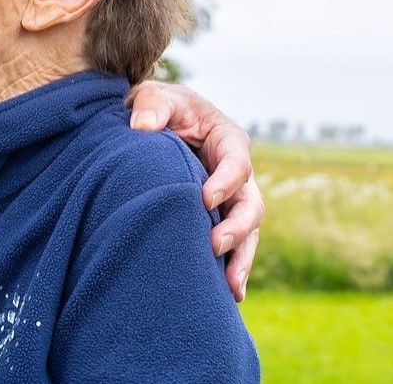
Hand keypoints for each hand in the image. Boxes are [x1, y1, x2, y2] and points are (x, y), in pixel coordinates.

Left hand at [127, 81, 263, 300]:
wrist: (150, 125)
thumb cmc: (156, 108)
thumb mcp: (153, 96)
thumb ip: (151, 106)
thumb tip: (142, 127)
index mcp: (227, 140)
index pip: (237, 162)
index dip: (225, 181)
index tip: (204, 199)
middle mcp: (235, 174)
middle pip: (250, 204)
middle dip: (237, 227)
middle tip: (214, 244)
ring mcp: (228, 200)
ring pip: (247, 233)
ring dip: (241, 259)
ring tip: (230, 287)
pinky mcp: (215, 219)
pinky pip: (231, 247)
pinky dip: (230, 269)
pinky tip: (224, 296)